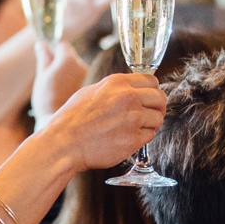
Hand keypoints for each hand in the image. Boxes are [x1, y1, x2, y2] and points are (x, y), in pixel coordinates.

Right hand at [32, 40, 89, 129]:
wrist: (58, 119)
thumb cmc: (47, 98)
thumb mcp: (42, 75)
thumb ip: (43, 57)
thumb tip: (41, 44)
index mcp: (68, 59)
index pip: (61, 45)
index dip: (52, 49)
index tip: (44, 57)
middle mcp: (80, 64)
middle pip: (68, 54)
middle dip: (58, 60)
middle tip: (47, 74)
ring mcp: (85, 75)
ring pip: (72, 65)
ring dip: (64, 69)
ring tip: (54, 85)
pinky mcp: (87, 84)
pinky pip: (76, 75)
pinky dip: (69, 78)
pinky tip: (61, 90)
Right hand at [35, 71, 165, 172]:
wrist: (64, 143)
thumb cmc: (71, 120)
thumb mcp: (90, 92)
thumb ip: (113, 89)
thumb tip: (128, 89)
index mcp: (117, 83)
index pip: (152, 80)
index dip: (153, 90)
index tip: (149, 99)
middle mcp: (128, 97)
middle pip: (160, 98)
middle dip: (157, 107)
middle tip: (150, 115)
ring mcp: (132, 118)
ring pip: (157, 118)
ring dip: (150, 125)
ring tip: (135, 129)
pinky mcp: (132, 139)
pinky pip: (149, 136)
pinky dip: (142, 139)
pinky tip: (128, 139)